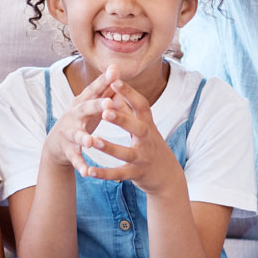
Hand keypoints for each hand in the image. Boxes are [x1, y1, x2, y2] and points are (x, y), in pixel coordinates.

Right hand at [41, 65, 117, 177]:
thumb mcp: (90, 104)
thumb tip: (116, 68)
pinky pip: (75, 158)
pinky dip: (80, 165)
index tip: (115, 73)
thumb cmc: (81, 120)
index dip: (104, 81)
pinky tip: (86, 172)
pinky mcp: (68, 150)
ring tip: (91, 141)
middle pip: (84, 108)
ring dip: (84, 138)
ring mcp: (69, 133)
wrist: (56, 144)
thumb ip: (104, 88)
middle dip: (95, 106)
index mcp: (82, 102)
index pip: (94, 89)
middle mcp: (74, 115)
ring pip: (77, 135)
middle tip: (108, 104)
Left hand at [79, 80, 184, 196]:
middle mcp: (147, 140)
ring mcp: (142, 158)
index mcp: (148, 125)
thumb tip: (115, 87)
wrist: (168, 176)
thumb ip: (128, 109)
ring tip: (93, 141)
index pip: (141, 105)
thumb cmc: (150, 145)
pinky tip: (89, 171)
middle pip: (137, 128)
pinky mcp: (136, 174)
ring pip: (126, 153)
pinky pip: (119, 174)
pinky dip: (104, 174)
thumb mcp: (144, 126)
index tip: (115, 80)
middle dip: (122, 119)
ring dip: (109, 147)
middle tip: (105, 110)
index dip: (129, 93)